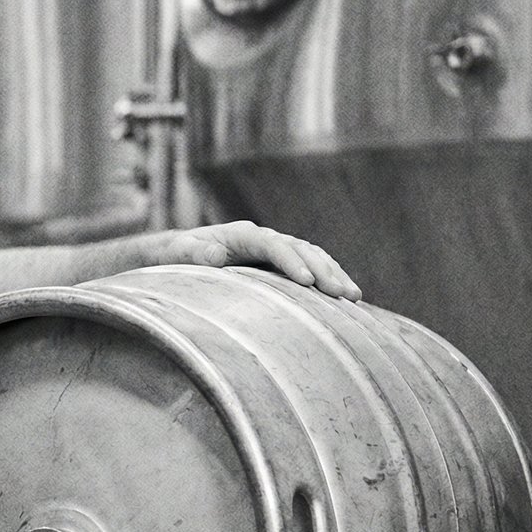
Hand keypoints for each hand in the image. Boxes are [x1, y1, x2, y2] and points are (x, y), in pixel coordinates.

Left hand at [154, 221, 360, 299]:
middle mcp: (263, 239)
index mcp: (242, 235)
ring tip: (353, 297)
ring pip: (312, 256)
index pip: (273, 245)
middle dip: (323, 271)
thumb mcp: (180, 254)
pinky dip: (328, 277)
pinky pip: (309, 266)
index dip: (291, 262)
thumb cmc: (178, 255)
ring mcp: (274, 250)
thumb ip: (195, 254)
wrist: (180, 253)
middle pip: (300, 250)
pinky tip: (345, 296)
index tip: (306, 282)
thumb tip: (215, 256)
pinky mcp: (279, 263)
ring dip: (333, 274)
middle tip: (342, 294)